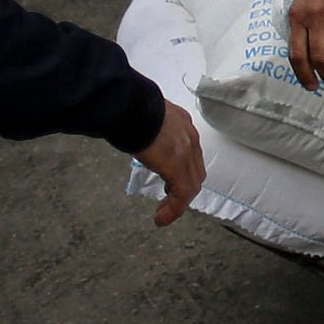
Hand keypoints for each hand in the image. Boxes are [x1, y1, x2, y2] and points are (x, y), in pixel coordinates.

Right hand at [132, 103, 205, 225]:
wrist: (128, 104)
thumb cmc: (127, 108)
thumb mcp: (144, 118)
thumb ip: (148, 128)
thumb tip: (134, 133)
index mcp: (182, 125)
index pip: (190, 154)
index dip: (183, 172)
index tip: (170, 184)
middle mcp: (189, 138)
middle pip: (195, 171)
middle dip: (184, 189)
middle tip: (169, 201)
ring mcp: (186, 151)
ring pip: (191, 184)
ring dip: (179, 202)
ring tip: (164, 214)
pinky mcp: (177, 165)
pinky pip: (182, 193)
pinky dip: (174, 208)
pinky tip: (161, 218)